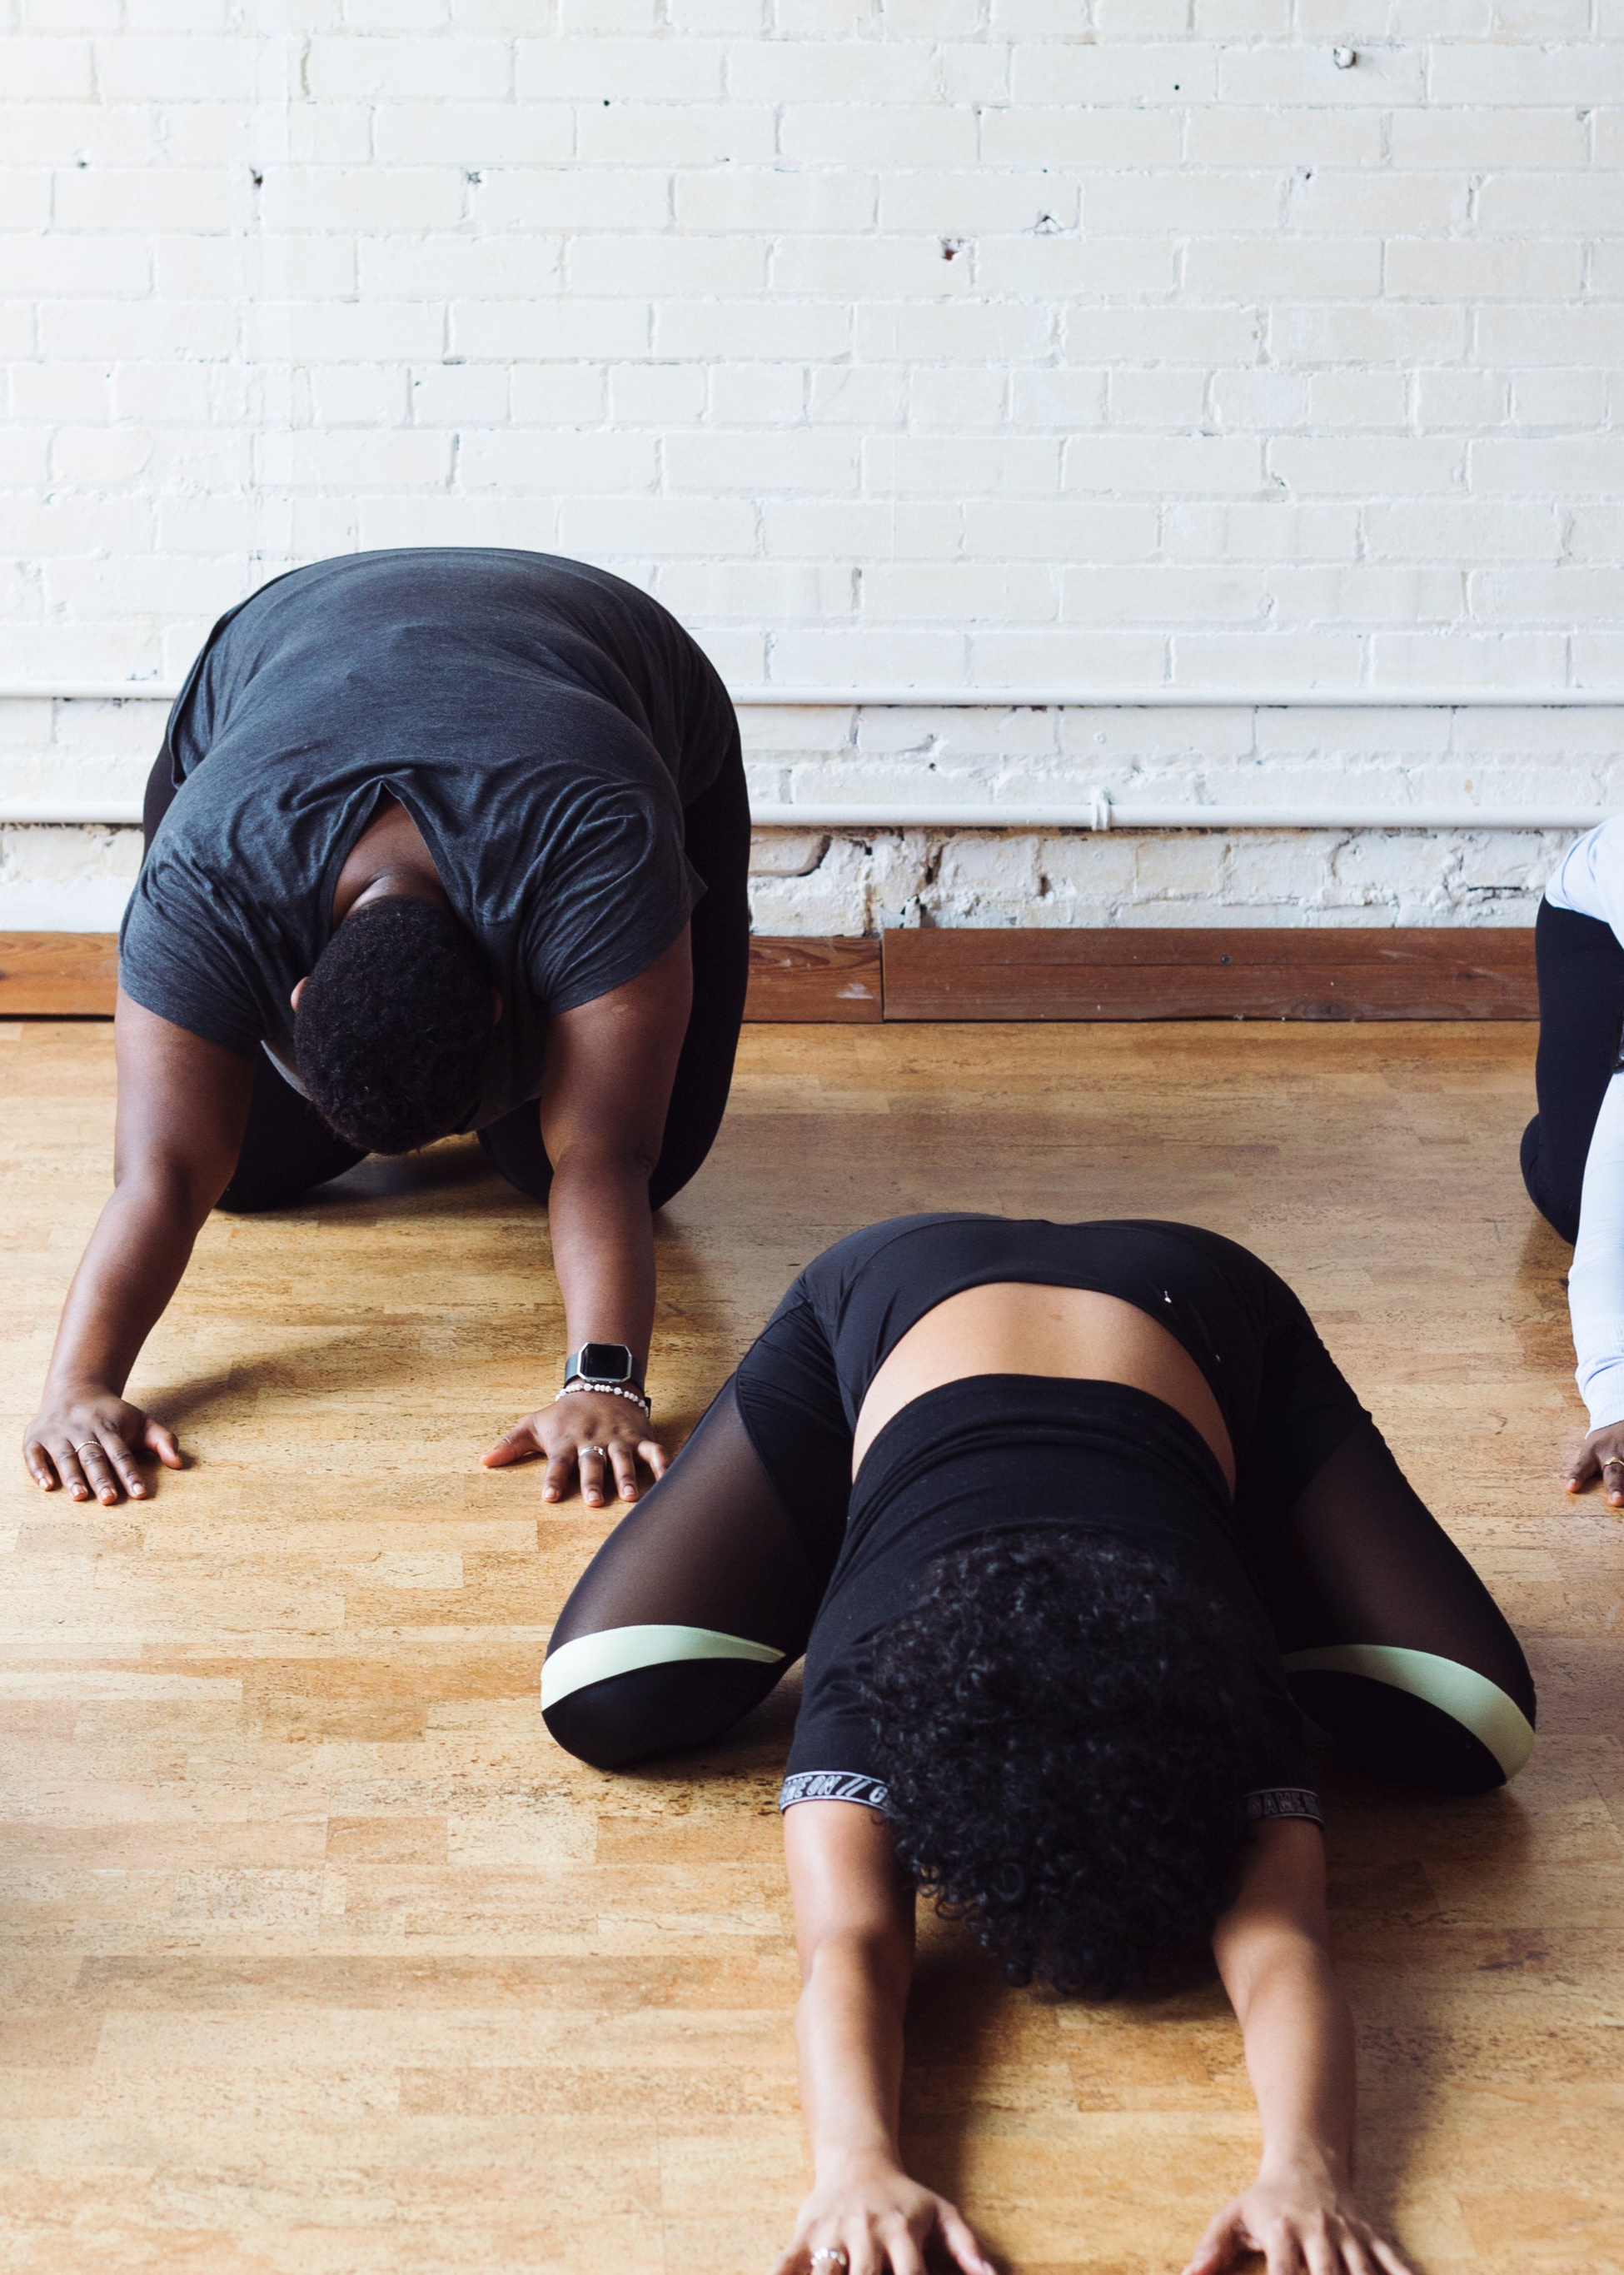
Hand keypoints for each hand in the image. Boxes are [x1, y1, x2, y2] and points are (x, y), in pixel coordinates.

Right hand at [23, 1384, 181, 1504]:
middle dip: (102, 1477)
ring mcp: (57, 1433)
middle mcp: (82, 1430)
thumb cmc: (112, 1414)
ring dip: (72, 1476)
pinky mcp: (35, 1437)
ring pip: (65, 1456)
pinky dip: (39, 1469)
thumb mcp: (140, 1421)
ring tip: (80, 1496)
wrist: (75, 1388)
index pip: (122, 1453)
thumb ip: (162, 1440)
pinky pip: (34, 1454)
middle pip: (94, 1456)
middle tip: (109, 1499)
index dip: (130, 1473)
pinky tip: (47, 1486)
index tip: (140, 1493)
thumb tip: (179, 1463)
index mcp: (109, 1426)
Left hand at [481, 1390, 668, 1507]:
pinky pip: (653, 1450)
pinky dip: (662, 1464)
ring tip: (630, 1497)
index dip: (553, 1480)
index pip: (557, 1463)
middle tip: (593, 1502)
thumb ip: (510, 1444)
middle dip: (593, 1482)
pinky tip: (668, 1480)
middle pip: (592, 1463)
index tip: (549, 1498)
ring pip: (622, 1458)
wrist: (601, 1384)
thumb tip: (483, 1461)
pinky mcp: (639, 1436)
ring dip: (626, 1477)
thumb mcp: (534, 1424)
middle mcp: (592, 1441)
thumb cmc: (564, 1413)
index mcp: (566, 1441)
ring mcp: (618, 1438)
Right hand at [772, 2155, 993, 2274]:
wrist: (857, 2159)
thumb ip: (966, 2245)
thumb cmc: (904, 2196)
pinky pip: (786, 2260)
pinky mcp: (805, 2231)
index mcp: (901, 2231)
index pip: (911, 2274)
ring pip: (826, 2270)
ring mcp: (833, 2231)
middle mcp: (867, 2232)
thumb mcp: (941, 2212)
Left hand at [1183, 2165, 1412, 2274]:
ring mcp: (1347, 2235)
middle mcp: (1318, 2233)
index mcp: (1282, 2232)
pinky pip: (1391, 2259)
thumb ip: (1212, 2248)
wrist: (1307, 2158)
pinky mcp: (1369, 2235)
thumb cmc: (1264, 2198)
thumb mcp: (1232, 2216)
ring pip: (1363, 2270)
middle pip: (1328, 2274)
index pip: (1282, 2271)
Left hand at [1565, 1421, 1623, 1506]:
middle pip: (1613, 1471)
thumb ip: (1589, 1468)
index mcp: (1591, 1452)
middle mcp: (1610, 1451)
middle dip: (1615, 1487)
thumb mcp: (1591, 1450)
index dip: (1577, 1477)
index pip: (1582, 1466)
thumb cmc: (1601, 1443)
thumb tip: (1576, 1491)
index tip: (1571, 1488)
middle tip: (1616, 1501)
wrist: (1617, 1418)